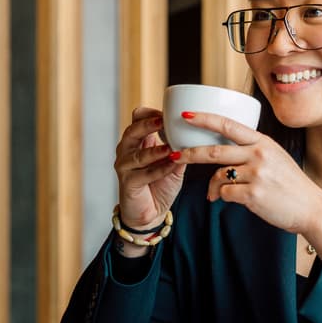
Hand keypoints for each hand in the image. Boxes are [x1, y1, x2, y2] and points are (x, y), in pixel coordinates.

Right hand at [115, 107, 185, 229]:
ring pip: (137, 154)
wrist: (151, 211)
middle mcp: (127, 151)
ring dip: (155, 151)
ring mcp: (125, 167)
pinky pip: (144, 174)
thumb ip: (180, 147)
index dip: (150, 113)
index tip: (168, 111)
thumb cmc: (160, 183)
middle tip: (163, 121)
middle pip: (132, 131)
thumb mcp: (174, 161)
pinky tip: (172, 166)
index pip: (137, 119)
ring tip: (170, 147)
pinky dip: (159, 170)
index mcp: (137, 141)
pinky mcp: (128, 183)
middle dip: (148, 125)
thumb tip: (196, 132)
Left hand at [172, 112, 321, 254]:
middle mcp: (259, 154)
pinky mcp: (253, 195)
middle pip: (214, 151)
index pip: (228, 125)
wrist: (312, 208)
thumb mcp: (276, 158)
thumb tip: (222, 153)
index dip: (204, 119)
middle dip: (189, 154)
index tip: (185, 116)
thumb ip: (252, 151)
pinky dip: (223, 198)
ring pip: (217, 175)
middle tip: (175, 156)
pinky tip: (233, 200)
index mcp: (263, 142)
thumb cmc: (291, 185)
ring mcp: (257, 174)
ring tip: (214, 194)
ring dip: (212, 186)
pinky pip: (225, 193)